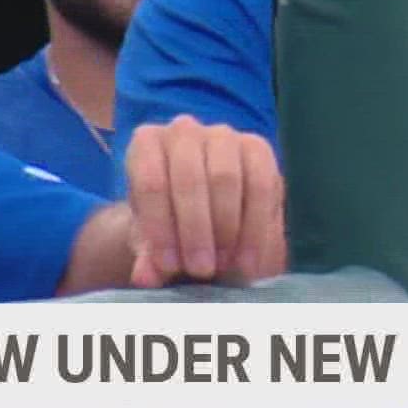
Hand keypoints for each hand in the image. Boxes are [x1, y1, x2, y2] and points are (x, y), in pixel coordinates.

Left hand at [123, 115, 286, 288]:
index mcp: (147, 144)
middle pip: (189, 178)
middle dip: (196, 229)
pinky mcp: (257, 148)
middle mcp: (183, 131)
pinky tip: (249, 261)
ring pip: (226, 178)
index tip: (168, 266)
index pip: (150, 182)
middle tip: (201, 269)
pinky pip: (261, 185)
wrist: (203, 208)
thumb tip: (145, 276)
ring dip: (226, 228)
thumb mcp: (152, 239)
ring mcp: (223, 135)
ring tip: (225, 267)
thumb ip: (147, 256)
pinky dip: (256, 228)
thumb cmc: (169, 220)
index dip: (159, 227)